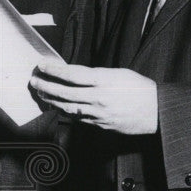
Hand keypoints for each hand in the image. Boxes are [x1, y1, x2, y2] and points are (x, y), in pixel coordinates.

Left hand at [30, 59, 158, 134]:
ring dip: (51, 100)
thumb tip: (74, 75)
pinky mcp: (100, 125)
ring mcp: (98, 114)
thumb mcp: (119, 73)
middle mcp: (98, 98)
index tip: (41, 65)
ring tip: (40, 93)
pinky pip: (77, 118)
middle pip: (64, 92)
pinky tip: (56, 106)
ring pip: (67, 107)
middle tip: (33, 80)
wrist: (157, 112)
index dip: (53, 70)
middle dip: (45, 86)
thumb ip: (96, 75)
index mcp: (104, 81)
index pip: (71, 74)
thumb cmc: (140, 89)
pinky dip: (64, 111)